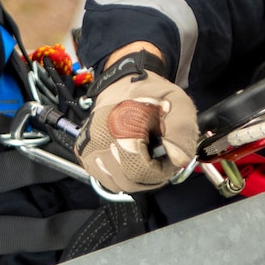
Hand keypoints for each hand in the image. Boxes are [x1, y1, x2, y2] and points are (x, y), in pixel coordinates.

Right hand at [75, 57, 198, 193]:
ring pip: (115, 183)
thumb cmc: (151, 93)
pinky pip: (104, 177)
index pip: (142, 172)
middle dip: (150, 176)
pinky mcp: (83, 151)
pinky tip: (130, 161)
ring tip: (146, 160)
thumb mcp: (177, 103)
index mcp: (120, 128)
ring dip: (135, 179)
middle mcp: (98, 140)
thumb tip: (179, 160)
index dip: (163, 170)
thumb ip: (182, 131)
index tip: (170, 157)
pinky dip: (120, 176)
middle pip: (128, 182)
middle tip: (160, 159)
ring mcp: (87, 147)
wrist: (123, 81)